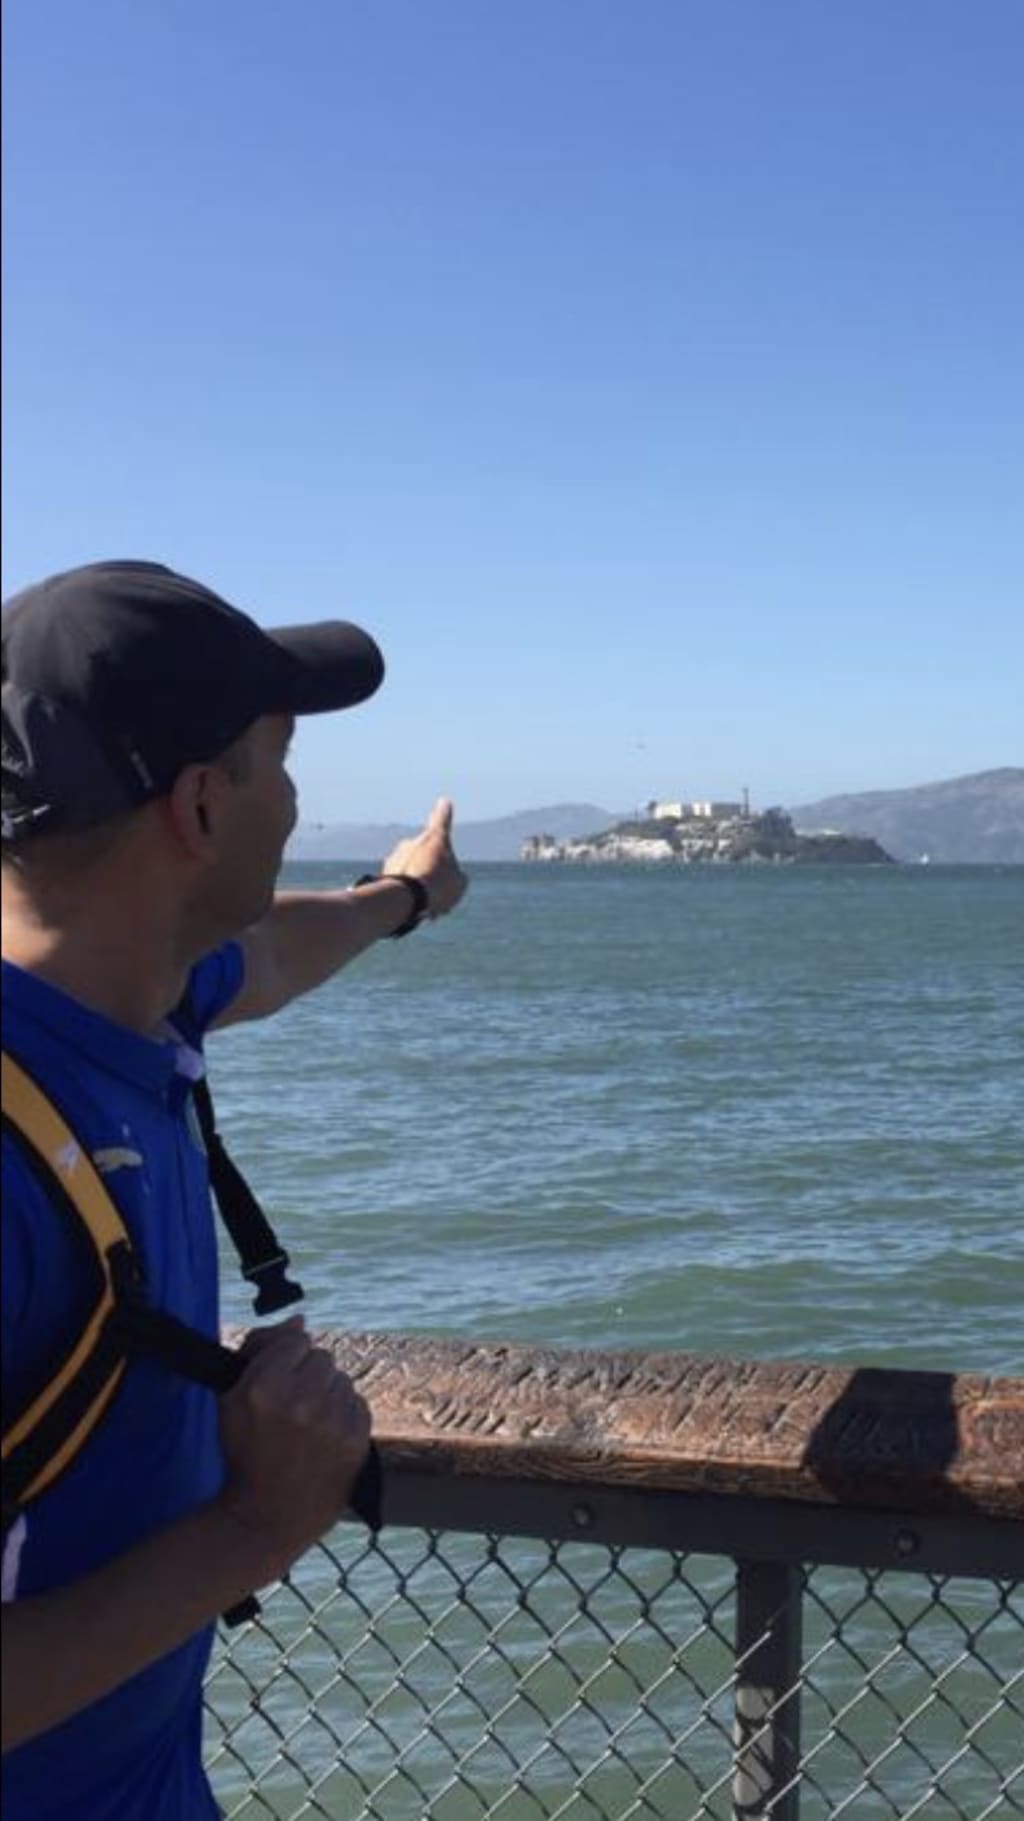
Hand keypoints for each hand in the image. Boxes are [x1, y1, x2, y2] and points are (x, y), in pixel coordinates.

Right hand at [215, 1318, 371, 1581]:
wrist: (268, 1517)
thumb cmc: (245, 1455)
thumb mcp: (231, 1402)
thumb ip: (260, 1351)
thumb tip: (301, 1320)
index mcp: (262, 1388)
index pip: (294, 1338)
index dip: (285, 1356)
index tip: (278, 1377)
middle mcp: (300, 1400)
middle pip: (321, 1356)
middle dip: (307, 1374)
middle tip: (293, 1405)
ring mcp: (331, 1421)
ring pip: (341, 1378)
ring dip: (327, 1393)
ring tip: (308, 1425)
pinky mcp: (356, 1439)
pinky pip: (357, 1402)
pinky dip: (343, 1414)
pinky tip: (325, 1437)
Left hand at [381, 797, 467, 918]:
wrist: (405, 900)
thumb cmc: (438, 886)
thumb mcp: (459, 883)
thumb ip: (456, 876)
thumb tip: (448, 879)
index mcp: (436, 839)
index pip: (442, 821)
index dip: (445, 813)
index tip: (444, 802)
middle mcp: (413, 842)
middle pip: (426, 855)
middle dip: (432, 871)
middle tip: (439, 891)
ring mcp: (396, 856)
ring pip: (412, 871)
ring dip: (418, 885)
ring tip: (426, 905)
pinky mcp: (383, 873)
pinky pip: (399, 882)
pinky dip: (405, 893)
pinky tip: (411, 908)